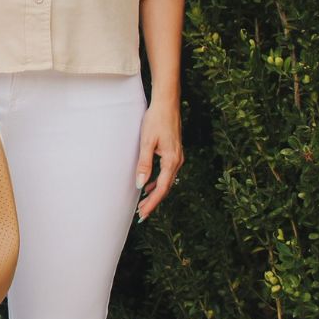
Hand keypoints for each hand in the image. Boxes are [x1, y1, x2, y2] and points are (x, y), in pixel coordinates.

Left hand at [134, 97, 184, 221]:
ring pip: (167, 181)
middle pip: (166, 187)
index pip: (162, 188)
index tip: (143, 214)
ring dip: (155, 193)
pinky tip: (149, 185)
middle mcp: (178, 161)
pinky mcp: (174, 152)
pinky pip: (167, 173)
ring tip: (143, 204)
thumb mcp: (146, 142)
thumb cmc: (155, 120)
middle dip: (153, 202)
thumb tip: (141, 185)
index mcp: (172, 160)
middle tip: (141, 215)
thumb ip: (144, 164)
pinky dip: (158, 182)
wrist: (166, 103)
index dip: (152, 203)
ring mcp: (177, 157)